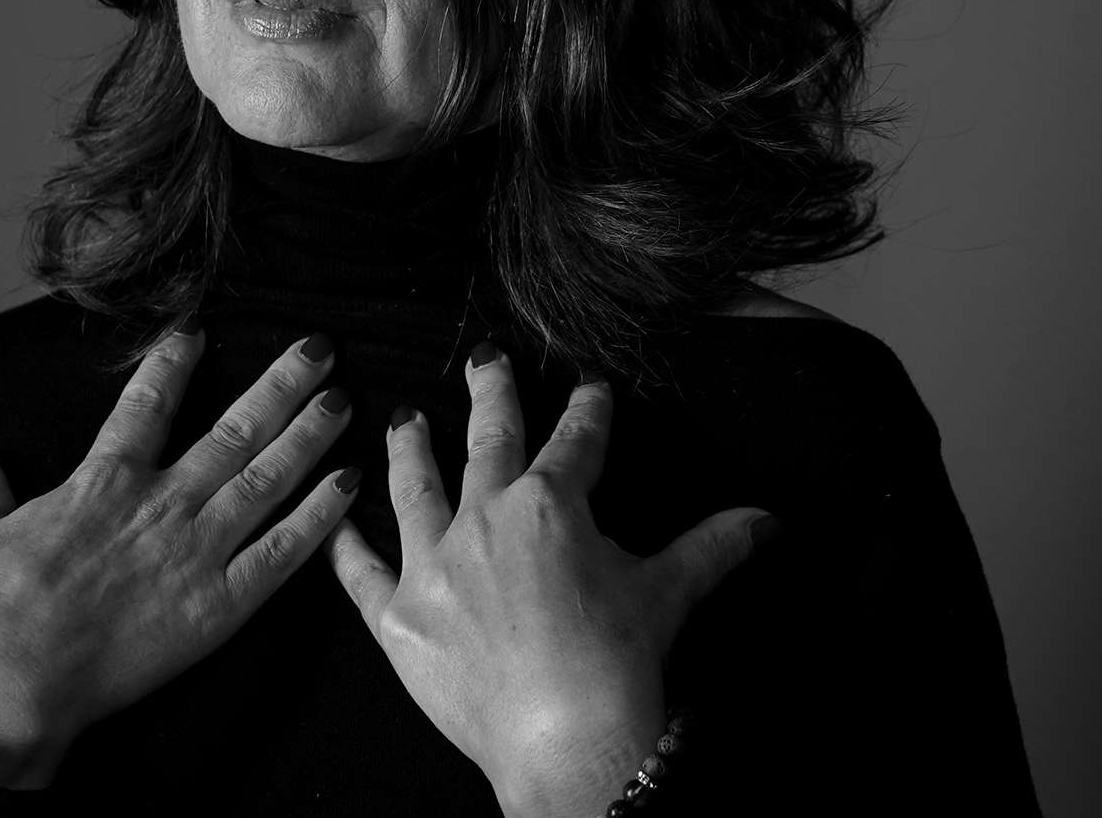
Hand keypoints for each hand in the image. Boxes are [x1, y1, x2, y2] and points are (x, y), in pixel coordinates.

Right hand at [0, 320, 358, 787]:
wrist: (2, 686)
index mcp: (102, 483)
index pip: (146, 406)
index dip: (174, 364)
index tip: (200, 330)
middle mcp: (160, 505)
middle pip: (235, 430)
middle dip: (281, 385)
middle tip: (320, 350)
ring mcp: (194, 553)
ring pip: (267, 478)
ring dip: (309, 437)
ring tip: (342, 400)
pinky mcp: (216, 607)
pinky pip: (281, 554)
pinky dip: (318, 518)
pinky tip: (346, 486)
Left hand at [324, 342, 772, 817]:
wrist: (564, 742)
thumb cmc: (617, 664)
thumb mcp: (669, 591)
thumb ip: (713, 545)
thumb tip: (768, 520)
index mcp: (551, 504)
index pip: (575, 442)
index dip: (586, 411)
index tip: (588, 388)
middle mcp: (483, 520)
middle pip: (486, 441)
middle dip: (490, 395)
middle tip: (484, 360)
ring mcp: (433, 566)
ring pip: (413, 489)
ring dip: (409, 448)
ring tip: (404, 419)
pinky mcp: (398, 618)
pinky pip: (360, 574)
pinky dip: (345, 545)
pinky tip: (334, 519)